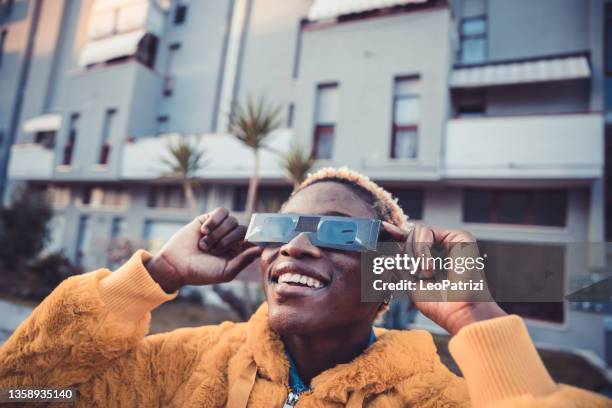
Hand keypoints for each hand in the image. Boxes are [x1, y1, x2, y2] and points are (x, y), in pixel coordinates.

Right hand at [145, 208, 262, 292]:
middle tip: (213, 251)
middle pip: (243, 229)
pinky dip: (214, 221)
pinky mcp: (209, 219)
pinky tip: (203, 230)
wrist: (176, 264)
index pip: (254, 240)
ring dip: (218, 233)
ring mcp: (221, 228)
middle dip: (228, 240)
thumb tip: (261, 249)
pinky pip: (221, 212)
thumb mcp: (226, 271)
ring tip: (204, 245)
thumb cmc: (201, 272)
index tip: (249, 242)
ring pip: (232, 220)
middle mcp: (231, 239)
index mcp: (238, 252)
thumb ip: (244, 260)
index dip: (255, 238)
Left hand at [382, 222, 505, 334]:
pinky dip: (421, 250)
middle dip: (407, 254)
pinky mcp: (460, 237)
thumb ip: (401, 268)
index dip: (399, 233)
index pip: (414, 241)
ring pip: (417, 231)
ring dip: (414, 254)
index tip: (384, 227)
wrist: (459, 313)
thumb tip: (388, 256)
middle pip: (412, 235)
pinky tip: (430, 269)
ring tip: (425, 274)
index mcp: (436, 257)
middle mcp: (445, 246)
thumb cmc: (440, 305)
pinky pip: (426, 232)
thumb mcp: (413, 286)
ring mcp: (453, 240)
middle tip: (415, 274)